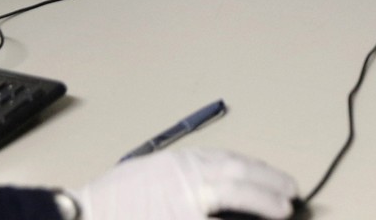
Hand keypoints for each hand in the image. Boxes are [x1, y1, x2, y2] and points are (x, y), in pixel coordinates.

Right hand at [73, 147, 299, 218]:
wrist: (83, 214)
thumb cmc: (112, 199)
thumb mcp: (152, 175)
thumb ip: (183, 179)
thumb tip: (213, 193)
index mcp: (180, 162)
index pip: (229, 161)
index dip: (258, 170)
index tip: (275, 178)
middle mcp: (186, 176)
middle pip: (239, 174)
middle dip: (269, 183)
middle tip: (292, 193)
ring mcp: (184, 201)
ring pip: (235, 194)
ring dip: (263, 201)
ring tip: (284, 209)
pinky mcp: (178, 218)